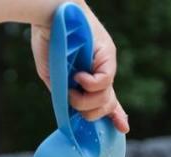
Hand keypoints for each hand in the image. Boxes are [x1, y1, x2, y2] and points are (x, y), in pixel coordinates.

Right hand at [31, 4, 128, 133]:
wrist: (48, 14)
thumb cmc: (47, 41)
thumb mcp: (54, 76)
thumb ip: (64, 94)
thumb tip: (72, 113)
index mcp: (89, 76)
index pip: (106, 98)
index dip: (115, 114)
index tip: (123, 127)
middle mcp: (101, 70)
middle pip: (106, 104)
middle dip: (89, 113)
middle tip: (73, 101)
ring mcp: (105, 62)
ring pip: (106, 98)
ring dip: (85, 102)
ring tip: (72, 89)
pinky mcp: (107, 53)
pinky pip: (104, 81)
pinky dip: (90, 85)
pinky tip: (78, 77)